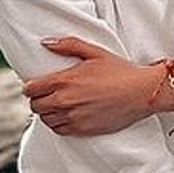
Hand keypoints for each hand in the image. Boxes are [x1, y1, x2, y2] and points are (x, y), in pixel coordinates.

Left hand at [22, 35, 159, 135]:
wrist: (143, 93)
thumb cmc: (121, 71)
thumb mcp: (95, 52)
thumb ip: (68, 45)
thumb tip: (45, 43)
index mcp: (65, 80)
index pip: (31, 88)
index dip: (30, 87)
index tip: (35, 85)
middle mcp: (65, 100)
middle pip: (35, 106)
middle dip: (37, 99)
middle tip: (46, 95)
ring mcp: (73, 117)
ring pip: (45, 119)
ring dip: (47, 112)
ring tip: (56, 106)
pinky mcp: (83, 129)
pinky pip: (58, 130)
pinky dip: (57, 124)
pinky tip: (65, 116)